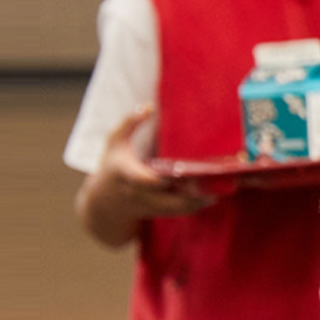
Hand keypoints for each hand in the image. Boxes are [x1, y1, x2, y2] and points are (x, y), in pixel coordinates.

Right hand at [75, 105, 216, 246]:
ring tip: (217, 191)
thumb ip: (129, 123)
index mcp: (126, 174)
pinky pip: (178, 212)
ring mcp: (148, 206)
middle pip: (164, 199)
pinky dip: (195, 206)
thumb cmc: (111, 166)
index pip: (141, 179)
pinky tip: (212, 196)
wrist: (102, 205)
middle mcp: (138, 193)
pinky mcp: (158, 213)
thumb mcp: (114, 142)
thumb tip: (148, 106)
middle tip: (209, 183)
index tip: (171, 177)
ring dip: (196, 202)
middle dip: (186, 194)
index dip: (155, 181)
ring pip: (175, 209)